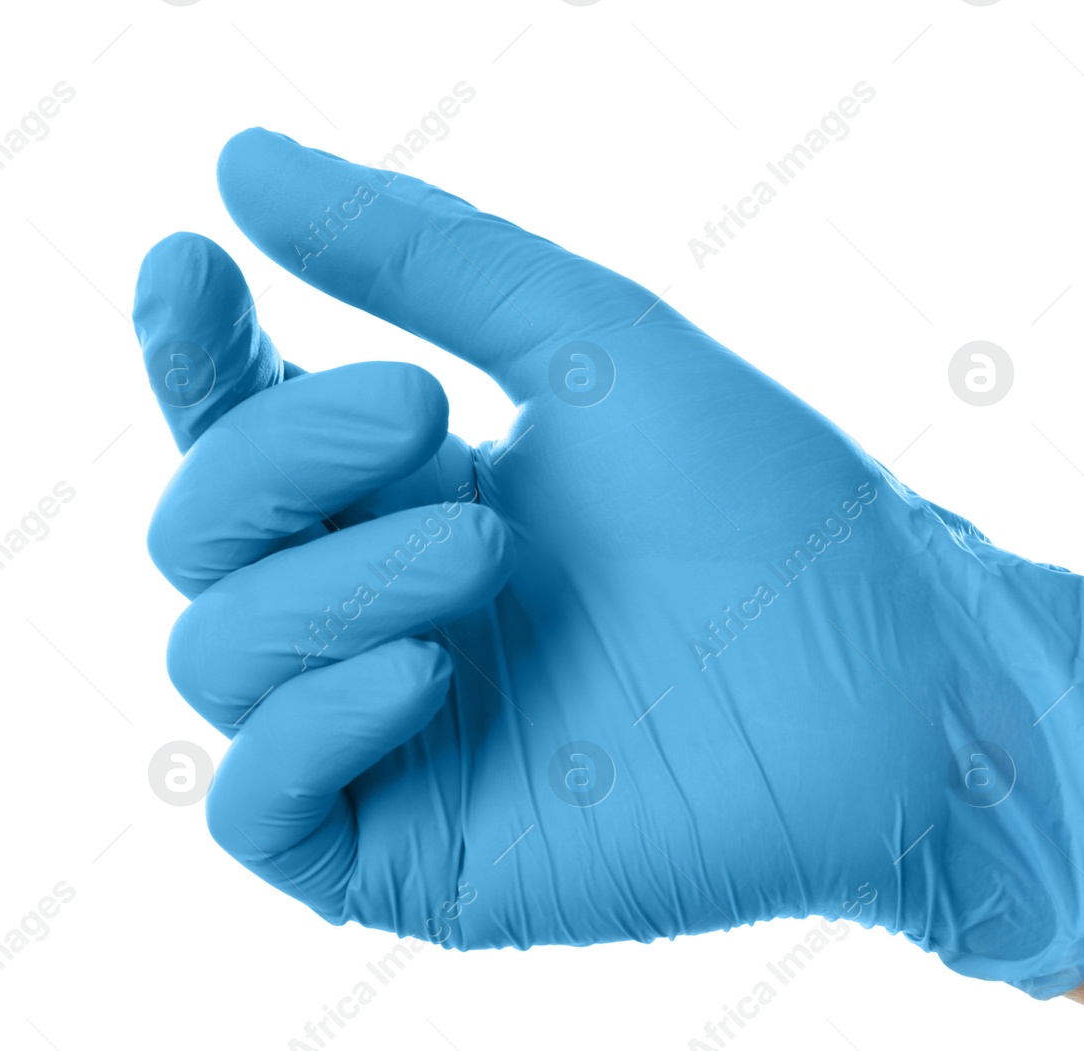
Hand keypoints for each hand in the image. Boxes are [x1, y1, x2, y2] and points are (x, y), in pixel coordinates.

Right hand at [134, 128, 1083, 997]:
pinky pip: (259, 811)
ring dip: (325, 582)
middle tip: (428, 411)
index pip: (237, 429)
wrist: (893, 682)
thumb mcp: (595, 348)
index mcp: (415, 498)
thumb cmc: (770, 511)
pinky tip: (423, 670)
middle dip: (282, 458)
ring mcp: (396, 741)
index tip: (193, 262)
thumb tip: (241, 159)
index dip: (190, 352)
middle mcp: (386, 615)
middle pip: (203, 537)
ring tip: (488, 553)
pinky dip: (305, 727)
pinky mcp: (421, 858)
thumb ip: (426, 259)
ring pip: (216, 660)